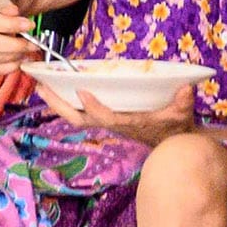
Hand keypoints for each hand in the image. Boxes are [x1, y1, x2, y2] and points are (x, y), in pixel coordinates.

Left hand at [36, 82, 196, 146]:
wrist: (170, 141)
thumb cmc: (174, 126)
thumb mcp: (182, 114)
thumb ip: (183, 102)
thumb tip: (186, 89)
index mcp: (129, 123)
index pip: (108, 117)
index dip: (94, 106)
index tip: (82, 91)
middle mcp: (112, 124)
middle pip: (78, 118)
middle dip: (59, 104)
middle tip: (41, 86)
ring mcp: (105, 122)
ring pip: (74, 116)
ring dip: (56, 102)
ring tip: (40, 85)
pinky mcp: (103, 118)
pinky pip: (79, 112)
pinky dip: (64, 101)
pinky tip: (54, 90)